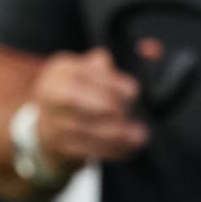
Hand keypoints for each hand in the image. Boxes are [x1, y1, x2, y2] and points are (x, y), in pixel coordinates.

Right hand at [32, 47, 145, 172]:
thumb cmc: (80, 94)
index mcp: (60, 69)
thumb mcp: (92, 72)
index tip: (133, 92)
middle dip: (109, 107)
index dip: (110, 83)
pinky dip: (109, 150)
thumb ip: (119, 63)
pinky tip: (128, 149)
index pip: (82, 72)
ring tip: (139, 136)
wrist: (50, 129)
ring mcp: (50, 120)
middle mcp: (49, 92)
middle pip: (75, 98)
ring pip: (82, 128)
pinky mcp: (56, 146)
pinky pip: (84, 150)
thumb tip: (152, 51)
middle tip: (132, 113)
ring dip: (115, 133)